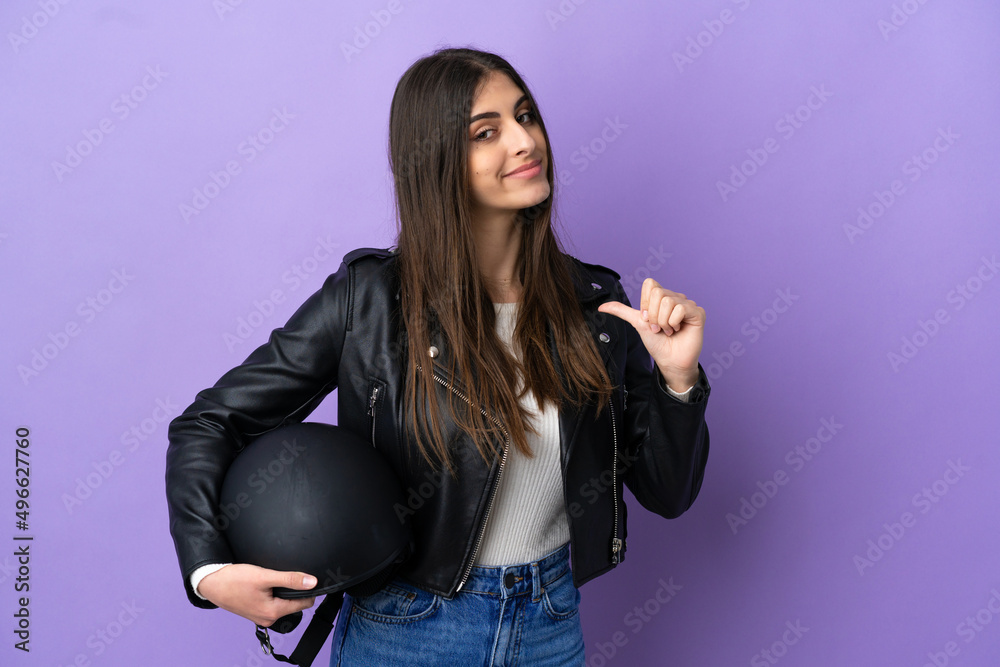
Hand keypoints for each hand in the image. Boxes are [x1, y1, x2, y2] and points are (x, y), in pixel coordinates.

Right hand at [197, 563, 317, 626]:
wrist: (212, 583)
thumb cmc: (234, 580)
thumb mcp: (265, 576)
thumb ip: (290, 579)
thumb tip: (312, 582)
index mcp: (273, 612)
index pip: (305, 604)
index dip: (310, 589)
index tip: (310, 577)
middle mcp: (268, 618)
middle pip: (295, 603)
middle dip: (296, 589)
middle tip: (288, 574)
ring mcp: (262, 615)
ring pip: (284, 602)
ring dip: (284, 590)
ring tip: (275, 578)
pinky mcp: (256, 611)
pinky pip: (273, 602)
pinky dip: (274, 592)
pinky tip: (267, 583)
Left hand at [597, 278, 704, 391]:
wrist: (668, 360)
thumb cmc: (656, 343)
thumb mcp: (637, 323)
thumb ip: (622, 312)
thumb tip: (601, 307)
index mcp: (662, 297)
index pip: (650, 284)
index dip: (645, 304)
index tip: (647, 319)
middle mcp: (676, 297)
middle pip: (658, 293)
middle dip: (653, 315)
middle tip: (658, 328)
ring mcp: (688, 304)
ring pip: (668, 301)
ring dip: (663, 321)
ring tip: (668, 330)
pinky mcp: (698, 313)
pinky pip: (681, 309)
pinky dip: (673, 322)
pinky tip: (678, 330)